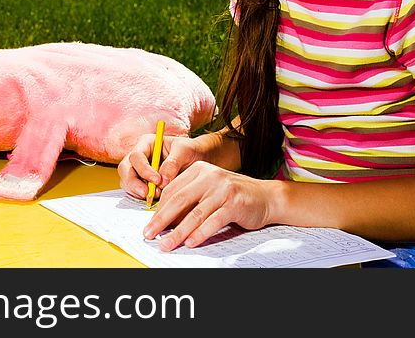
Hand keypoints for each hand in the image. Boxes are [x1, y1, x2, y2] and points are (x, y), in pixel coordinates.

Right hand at [117, 134, 205, 201]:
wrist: (195, 160)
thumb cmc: (189, 151)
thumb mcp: (184, 151)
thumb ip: (173, 163)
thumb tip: (163, 180)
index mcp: (146, 143)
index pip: (136, 156)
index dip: (143, 169)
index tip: (157, 180)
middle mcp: (139, 156)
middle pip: (125, 169)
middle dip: (133, 183)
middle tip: (147, 193)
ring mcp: (138, 170)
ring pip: (127, 182)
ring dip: (138, 192)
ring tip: (155, 196)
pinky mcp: (142, 183)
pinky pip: (135, 191)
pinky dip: (141, 197)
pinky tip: (153, 199)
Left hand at [142, 160, 273, 250]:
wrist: (266, 197)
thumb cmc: (233, 196)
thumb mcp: (209, 190)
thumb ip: (190, 199)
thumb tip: (164, 219)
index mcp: (199, 169)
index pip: (172, 189)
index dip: (159, 209)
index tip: (150, 224)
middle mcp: (210, 176)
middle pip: (179, 200)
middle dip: (161, 220)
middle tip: (149, 234)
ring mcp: (223, 189)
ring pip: (194, 214)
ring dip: (178, 232)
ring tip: (166, 244)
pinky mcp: (234, 204)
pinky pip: (213, 221)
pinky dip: (200, 234)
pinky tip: (190, 243)